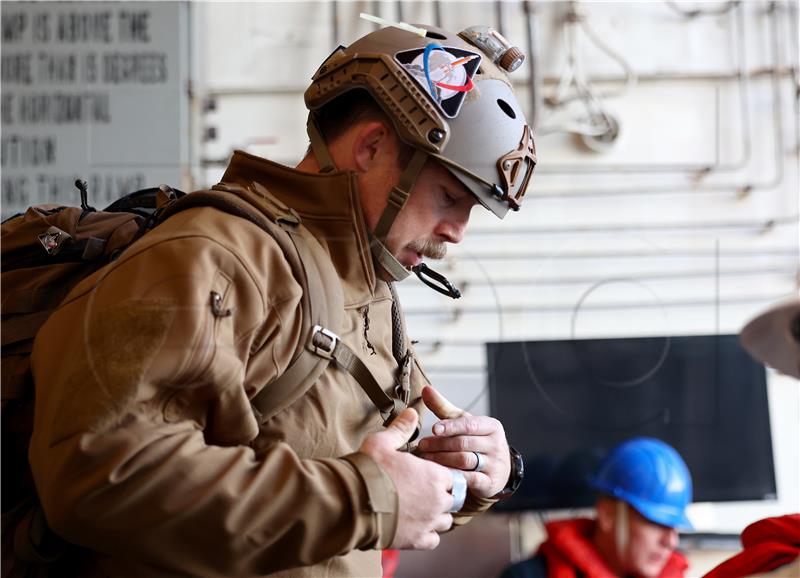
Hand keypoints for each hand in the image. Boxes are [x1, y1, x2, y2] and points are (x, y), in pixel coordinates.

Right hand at [359, 408, 457, 549]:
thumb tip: (412, 412)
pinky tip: (415, 526)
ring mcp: (429, 522)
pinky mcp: (418, 540)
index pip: (451, 476)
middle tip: (422, 492)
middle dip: (441, 495)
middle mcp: (438, 500)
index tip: (426, 475)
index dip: (440, 475)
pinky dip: (428, 534)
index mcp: (434, 475)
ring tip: (419, 509)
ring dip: (436, 515)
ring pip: (445, 520)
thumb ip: (401, 429)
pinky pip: (433, 539)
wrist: (354, 504)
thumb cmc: (369, 471)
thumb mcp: (383, 443)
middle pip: (452, 498)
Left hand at [416, 386, 510, 498]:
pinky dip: (453, 476)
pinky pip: (470, 479)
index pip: (469, 424)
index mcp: (491, 426)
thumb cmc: (476, 440)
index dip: (450, 426)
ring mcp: (495, 464)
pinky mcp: (491, 483)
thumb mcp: (464, 423)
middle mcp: (496, 444)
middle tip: (422, 446)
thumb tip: (426, 389)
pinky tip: (439, 474)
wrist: (498, 469)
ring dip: (442, 459)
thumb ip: (444, 408)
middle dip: (440, 444)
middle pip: (464, 443)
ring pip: (465, 461)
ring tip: (425, 458)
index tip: (434, 429)